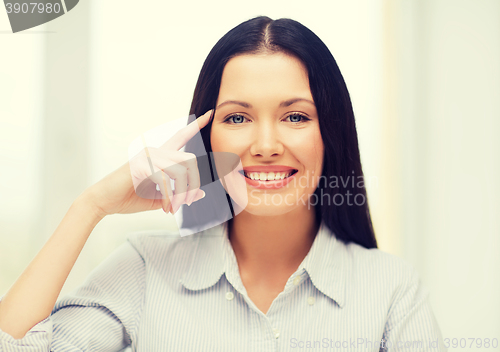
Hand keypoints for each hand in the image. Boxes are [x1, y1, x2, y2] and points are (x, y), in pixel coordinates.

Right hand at [83, 110, 212, 217]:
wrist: (103, 202)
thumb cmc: (129, 198)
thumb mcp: (161, 198)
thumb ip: (179, 194)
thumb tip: (201, 194)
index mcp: (160, 155)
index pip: (181, 136)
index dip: (196, 125)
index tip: (209, 114)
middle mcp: (155, 151)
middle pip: (190, 160)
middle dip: (194, 184)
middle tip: (187, 203)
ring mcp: (147, 156)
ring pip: (180, 171)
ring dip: (182, 194)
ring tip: (174, 208)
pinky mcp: (140, 165)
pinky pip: (165, 180)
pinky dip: (170, 197)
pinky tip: (166, 208)